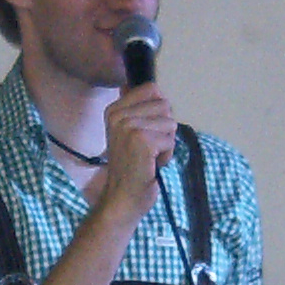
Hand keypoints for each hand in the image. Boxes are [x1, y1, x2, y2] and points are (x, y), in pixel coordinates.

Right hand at [96, 82, 179, 205]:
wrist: (123, 197)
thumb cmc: (131, 166)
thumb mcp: (128, 132)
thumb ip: (136, 109)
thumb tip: (146, 87)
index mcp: (114, 109)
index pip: (152, 89)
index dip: (159, 111)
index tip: (146, 131)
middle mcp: (118, 115)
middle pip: (164, 105)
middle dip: (164, 129)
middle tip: (148, 148)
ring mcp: (129, 127)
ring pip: (170, 123)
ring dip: (166, 143)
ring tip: (149, 156)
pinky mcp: (142, 141)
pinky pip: (170, 139)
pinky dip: (167, 155)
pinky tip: (152, 164)